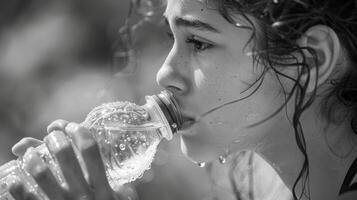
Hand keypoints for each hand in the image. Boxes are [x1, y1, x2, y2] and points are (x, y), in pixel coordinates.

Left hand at [9, 119, 137, 199]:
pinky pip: (24, 198)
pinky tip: (14, 178)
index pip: (91, 150)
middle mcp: (81, 194)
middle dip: (55, 138)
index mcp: (102, 188)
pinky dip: (15, 185)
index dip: (80, 132)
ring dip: (31, 156)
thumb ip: (125, 192)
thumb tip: (123, 182)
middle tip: (52, 136)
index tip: (73, 126)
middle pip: (65, 154)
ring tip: (28, 153)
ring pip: (41, 171)